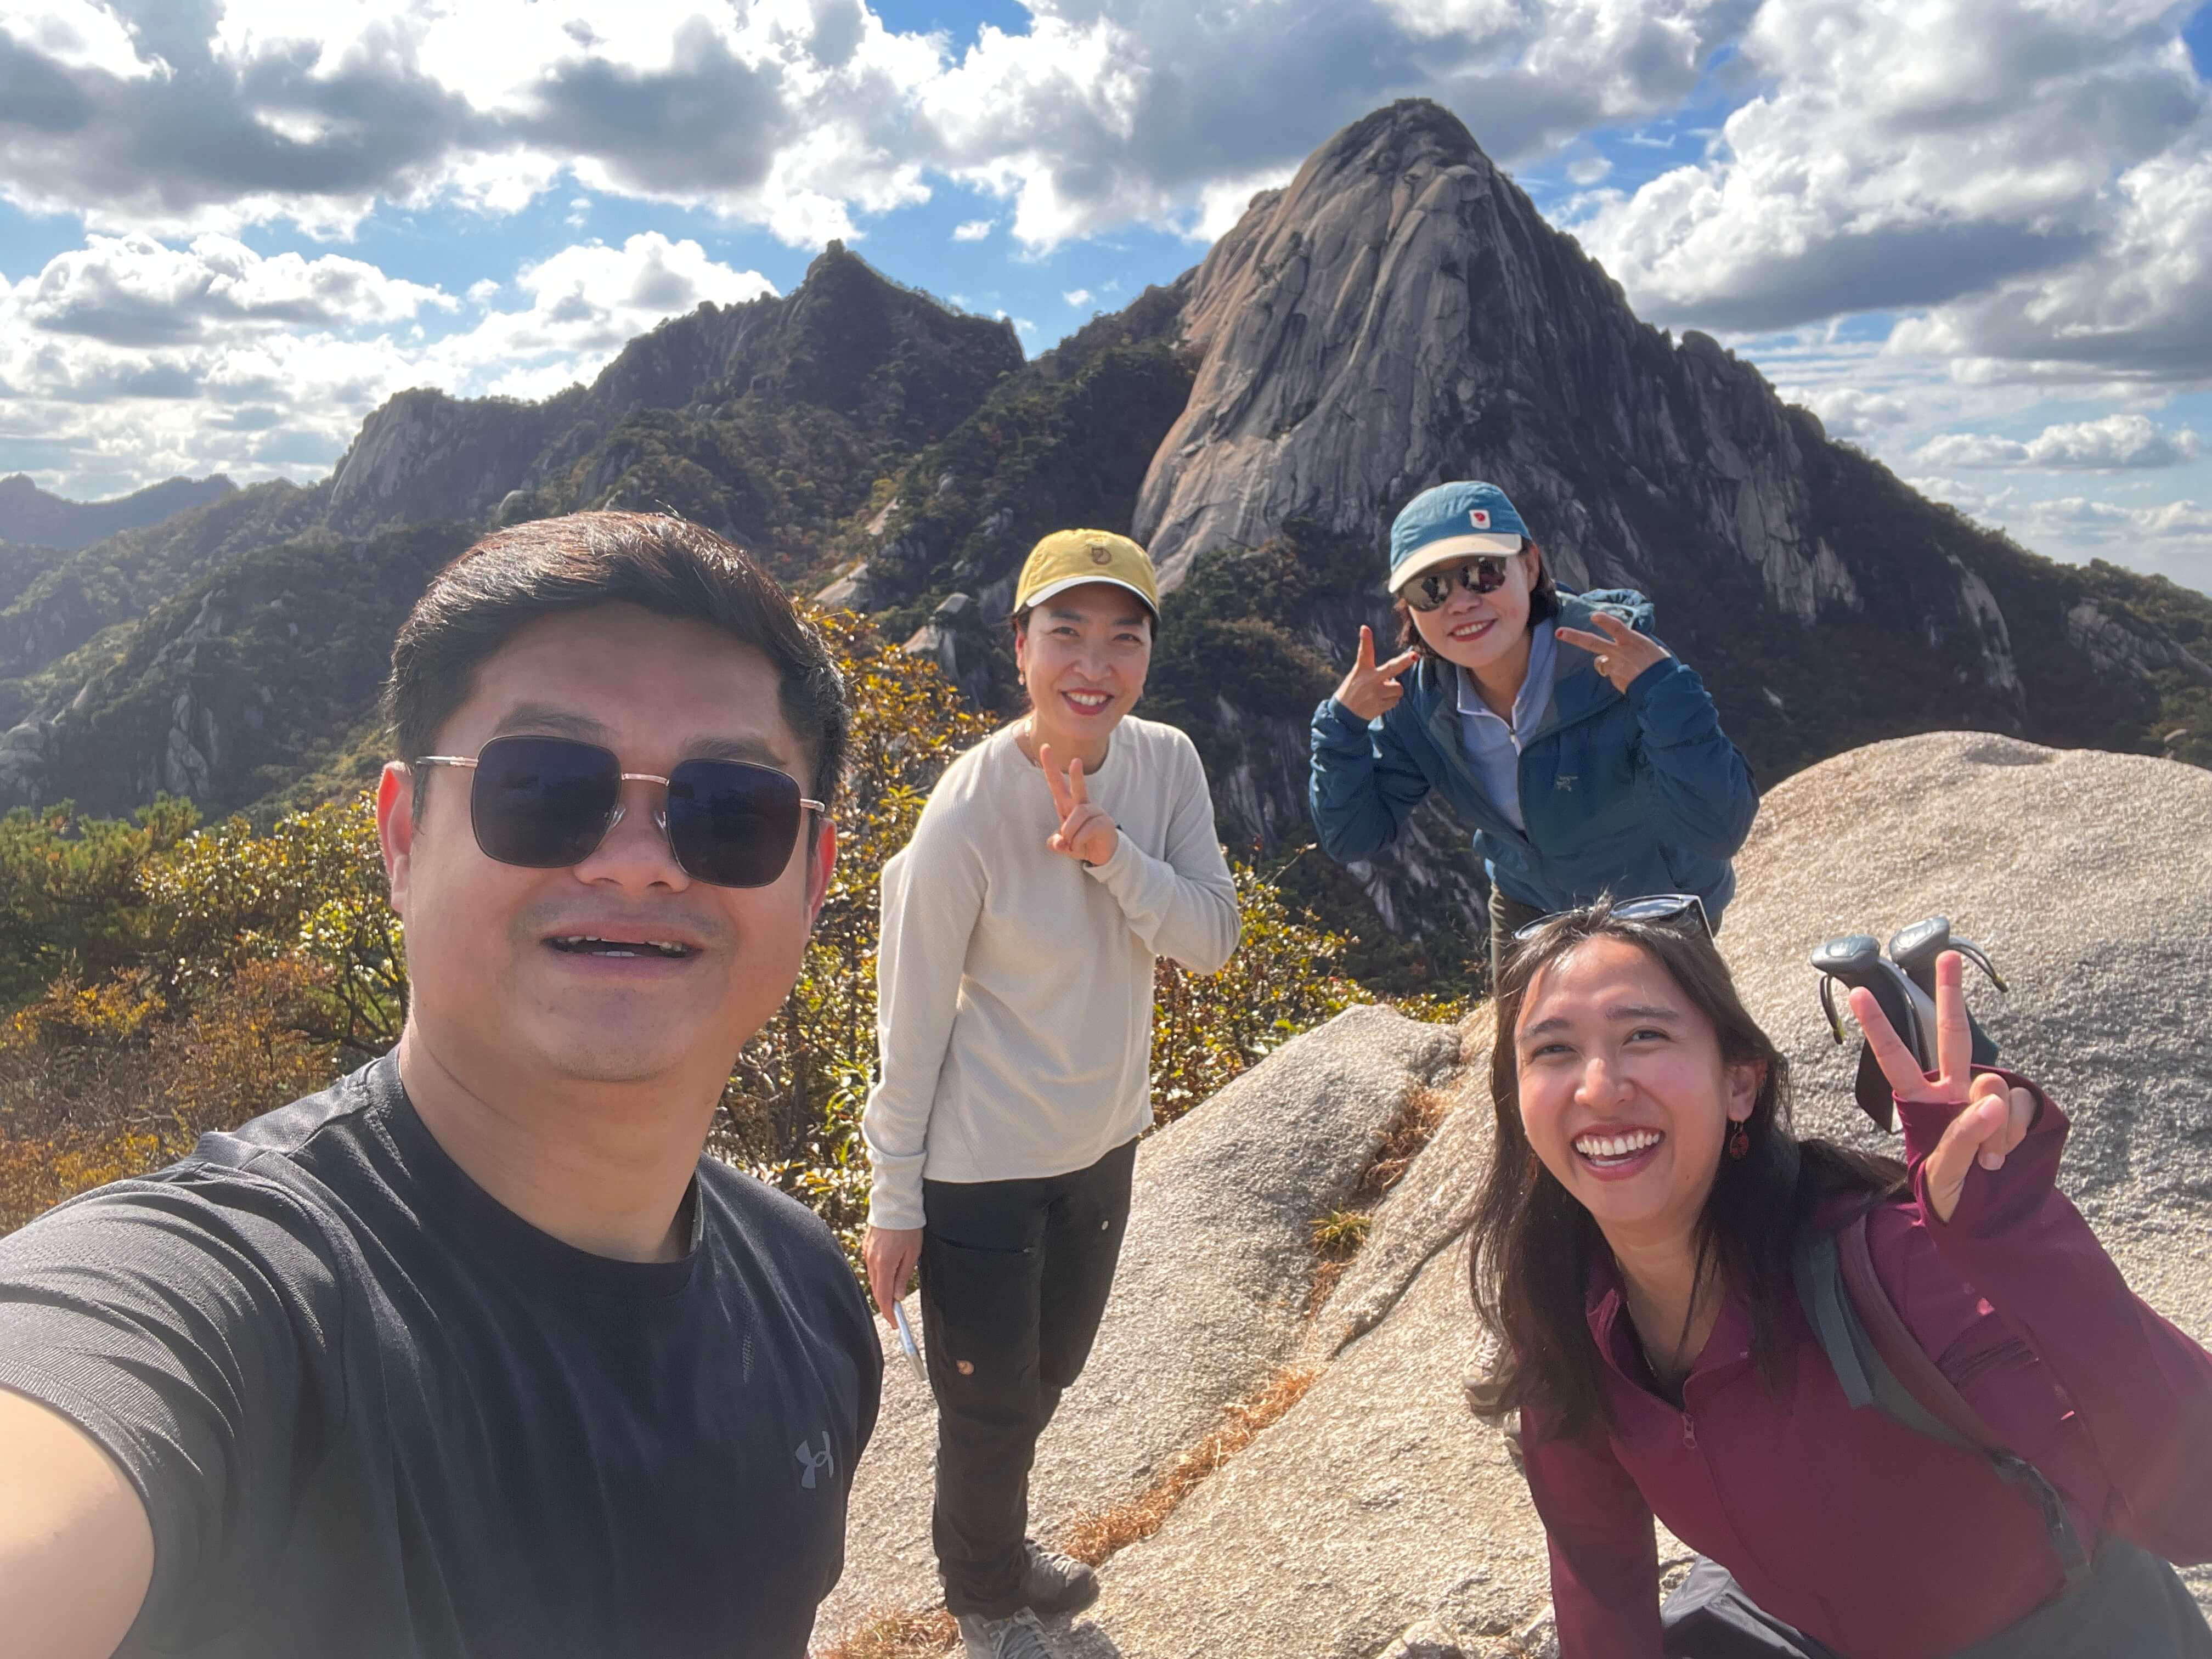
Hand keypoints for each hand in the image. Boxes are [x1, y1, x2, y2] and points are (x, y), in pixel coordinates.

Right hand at [863, 1225, 923, 1322]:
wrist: (895, 1204)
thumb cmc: (908, 1226)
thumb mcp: (912, 1253)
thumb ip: (903, 1276)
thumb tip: (898, 1296)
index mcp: (885, 1264)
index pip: (884, 1296)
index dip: (889, 1313)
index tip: (894, 1323)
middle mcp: (872, 1261)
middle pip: (877, 1290)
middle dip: (885, 1303)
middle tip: (895, 1313)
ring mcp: (867, 1253)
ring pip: (873, 1279)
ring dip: (882, 1289)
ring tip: (893, 1296)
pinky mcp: (867, 1246)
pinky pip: (871, 1267)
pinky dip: (878, 1276)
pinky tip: (887, 1276)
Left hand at [1038, 744, 1118, 864]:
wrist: (1102, 854)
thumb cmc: (1081, 843)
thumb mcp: (1064, 846)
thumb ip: (1056, 843)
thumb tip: (1058, 843)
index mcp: (1068, 805)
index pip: (1057, 784)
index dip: (1050, 767)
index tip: (1045, 747)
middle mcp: (1082, 805)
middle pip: (1078, 788)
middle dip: (1076, 774)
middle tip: (1076, 760)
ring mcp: (1095, 812)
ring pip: (1078, 814)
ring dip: (1070, 832)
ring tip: (1070, 844)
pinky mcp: (1104, 823)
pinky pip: (1087, 829)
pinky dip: (1078, 841)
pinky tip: (1078, 847)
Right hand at [1331, 625, 1420, 721]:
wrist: (1344, 715)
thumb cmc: (1353, 691)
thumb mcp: (1358, 676)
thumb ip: (1376, 672)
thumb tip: (1395, 674)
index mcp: (1362, 669)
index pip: (1364, 652)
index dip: (1365, 640)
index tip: (1365, 629)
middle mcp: (1370, 680)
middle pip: (1391, 668)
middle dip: (1404, 662)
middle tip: (1414, 656)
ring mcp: (1376, 693)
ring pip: (1398, 688)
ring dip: (1393, 691)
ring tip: (1381, 694)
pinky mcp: (1380, 705)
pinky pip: (1395, 700)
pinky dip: (1390, 701)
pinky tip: (1379, 702)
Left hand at [1554, 610, 1670, 693]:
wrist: (1662, 687)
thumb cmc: (1660, 664)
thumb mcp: (1650, 647)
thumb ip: (1633, 643)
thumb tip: (1626, 643)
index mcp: (1633, 641)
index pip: (1616, 627)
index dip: (1604, 620)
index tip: (1593, 616)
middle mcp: (1620, 653)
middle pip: (1592, 643)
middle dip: (1574, 637)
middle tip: (1559, 632)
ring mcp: (1615, 668)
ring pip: (1600, 662)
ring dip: (1605, 662)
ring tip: (1624, 667)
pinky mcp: (1614, 680)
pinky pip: (1610, 675)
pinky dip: (1617, 675)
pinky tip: (1630, 678)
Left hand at [1847, 950, 2034, 1223]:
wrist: (1989, 1216)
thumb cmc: (1950, 1194)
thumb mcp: (1943, 1173)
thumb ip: (1963, 1136)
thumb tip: (1993, 1098)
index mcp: (1921, 1101)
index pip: (1894, 1058)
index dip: (1877, 1027)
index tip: (1856, 994)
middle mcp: (1952, 1090)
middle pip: (1951, 1035)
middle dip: (1951, 995)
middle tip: (1947, 955)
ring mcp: (1987, 1098)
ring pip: (1994, 1087)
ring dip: (1994, 1129)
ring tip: (1987, 1161)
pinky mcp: (2018, 1109)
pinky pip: (2019, 1107)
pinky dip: (2015, 1133)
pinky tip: (2007, 1154)